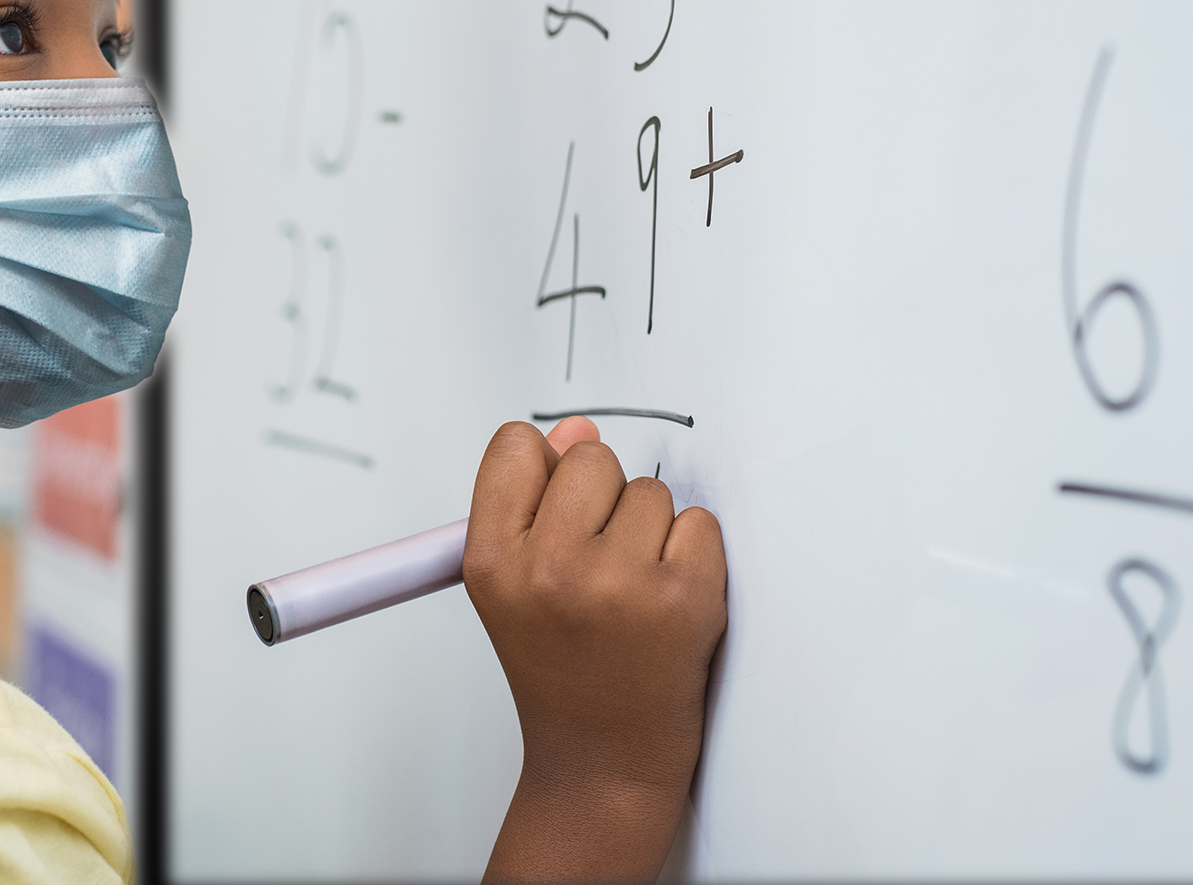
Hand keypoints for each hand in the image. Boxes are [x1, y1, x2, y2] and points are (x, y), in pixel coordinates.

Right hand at [465, 417, 727, 883]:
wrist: (603, 762)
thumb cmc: (561, 670)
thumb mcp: (514, 585)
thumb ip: (534, 500)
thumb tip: (577, 430)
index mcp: (492, 561)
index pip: (516, 446)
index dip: (545, 469)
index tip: (557, 506)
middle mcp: (549, 568)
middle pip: (591, 457)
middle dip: (603, 499)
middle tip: (599, 565)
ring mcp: (618, 583)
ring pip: (651, 492)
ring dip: (652, 532)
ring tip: (632, 593)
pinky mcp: (683, 598)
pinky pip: (700, 524)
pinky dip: (693, 557)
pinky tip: (668, 604)